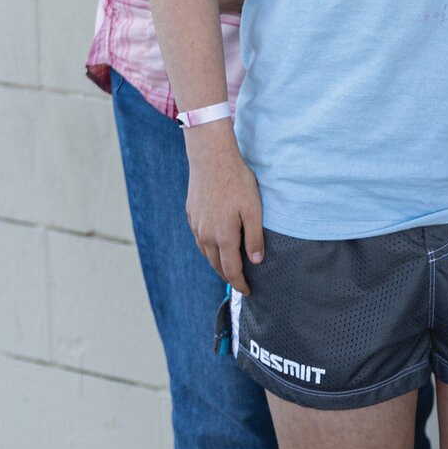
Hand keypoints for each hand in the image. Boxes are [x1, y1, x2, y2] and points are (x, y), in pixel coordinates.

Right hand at [183, 122, 263, 294]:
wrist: (211, 158)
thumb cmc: (236, 181)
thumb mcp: (253, 209)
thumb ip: (254, 237)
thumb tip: (256, 262)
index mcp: (223, 237)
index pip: (231, 270)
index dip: (240, 283)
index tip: (248, 291)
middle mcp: (206, 235)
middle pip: (216, 265)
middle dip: (228, 276)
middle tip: (239, 281)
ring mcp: (196, 225)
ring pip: (205, 253)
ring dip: (216, 262)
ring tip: (228, 265)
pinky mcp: (191, 214)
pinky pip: (199, 238)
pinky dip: (207, 247)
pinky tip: (214, 242)